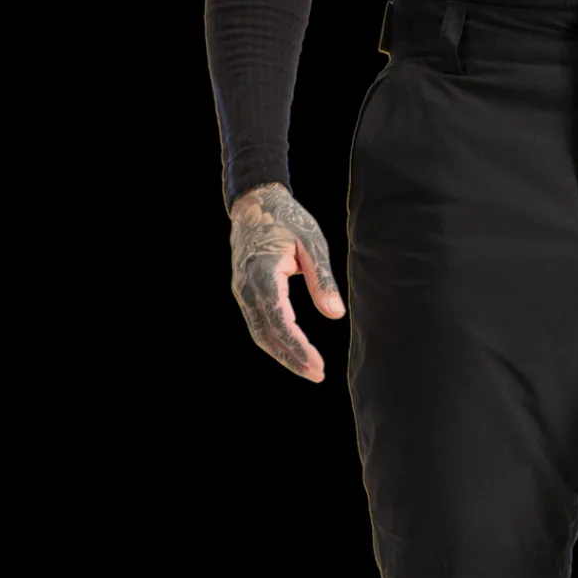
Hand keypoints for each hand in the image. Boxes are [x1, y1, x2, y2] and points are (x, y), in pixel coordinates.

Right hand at [230, 181, 345, 380]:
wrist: (256, 203)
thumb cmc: (288, 220)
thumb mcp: (312, 244)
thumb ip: (323, 280)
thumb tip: (335, 314)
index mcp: (264, 274)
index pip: (281, 321)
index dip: (299, 347)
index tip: (318, 365)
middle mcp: (247, 287)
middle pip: (266, 335)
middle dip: (291, 358)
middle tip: (316, 375)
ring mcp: (241, 290)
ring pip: (259, 333)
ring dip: (282, 354)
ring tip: (308, 369)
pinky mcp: (243, 291)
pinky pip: (257, 322)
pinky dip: (274, 340)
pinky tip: (292, 350)